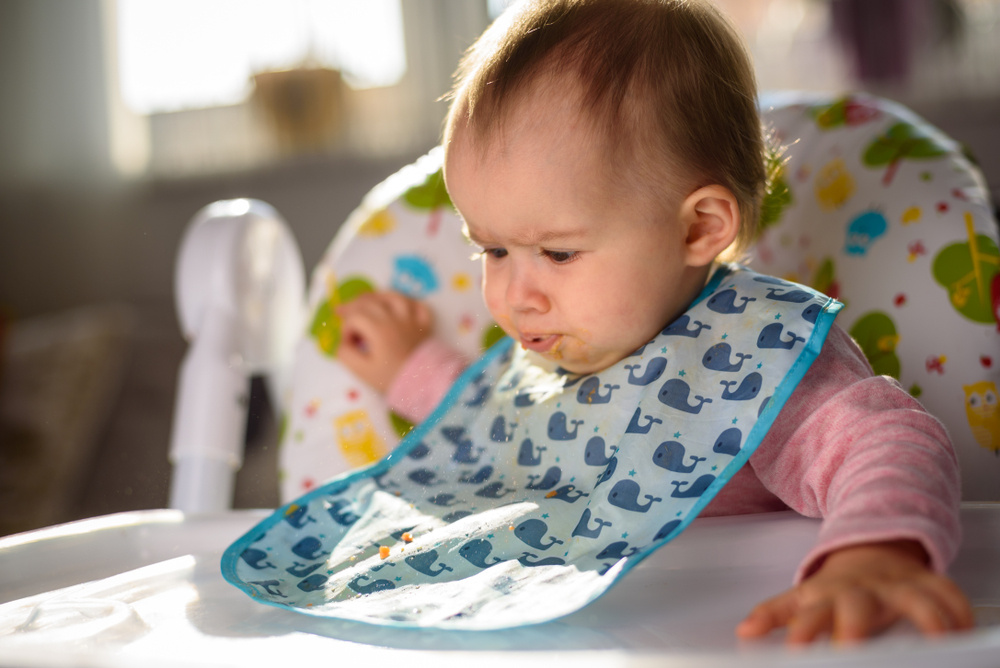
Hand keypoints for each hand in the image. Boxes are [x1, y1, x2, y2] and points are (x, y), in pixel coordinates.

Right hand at [336, 291, 433, 392]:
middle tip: (341, 312)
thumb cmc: (392, 378)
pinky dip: (408, 302)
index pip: (355, 317)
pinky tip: (400, 305)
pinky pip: (418, 305)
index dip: (345, 328)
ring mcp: (411, 320)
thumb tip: (343, 343)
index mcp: (378, 329)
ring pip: (393, 296)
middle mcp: (394, 318)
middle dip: (352, 306)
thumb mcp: (363, 371)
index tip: (347, 343)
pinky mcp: (424, 325)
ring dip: (377, 296)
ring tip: (366, 300)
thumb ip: (346, 354)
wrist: (423, 385)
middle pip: (370, 302)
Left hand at [736, 540, 973, 644]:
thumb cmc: (835, 586)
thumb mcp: (802, 597)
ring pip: (915, 600)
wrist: (870, 548)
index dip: (803, 632)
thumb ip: (775, 615)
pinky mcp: (926, 585)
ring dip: (927, 620)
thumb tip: (744, 632)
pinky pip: (947, 593)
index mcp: (827, 598)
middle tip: (852, 650)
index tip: (797, 651)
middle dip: (855, 629)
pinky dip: (958, 611)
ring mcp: (895, 587)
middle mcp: (861, 592)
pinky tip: (963, 632)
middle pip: (857, 608)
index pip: (809, 617)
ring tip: (937, 642)